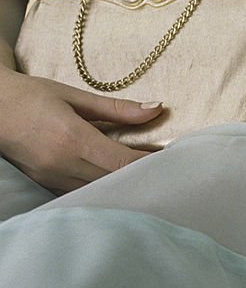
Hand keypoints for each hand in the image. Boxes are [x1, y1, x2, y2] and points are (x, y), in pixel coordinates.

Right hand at [0, 68, 162, 192]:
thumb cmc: (32, 96)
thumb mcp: (75, 96)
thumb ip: (118, 108)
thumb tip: (157, 109)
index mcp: (72, 138)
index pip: (122, 162)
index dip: (149, 163)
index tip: (170, 157)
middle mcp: (62, 164)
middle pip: (114, 181)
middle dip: (141, 174)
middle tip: (164, 165)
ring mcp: (51, 178)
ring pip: (98, 190)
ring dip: (122, 183)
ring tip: (144, 170)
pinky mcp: (45, 183)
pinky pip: (81, 191)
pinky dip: (102, 186)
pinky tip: (115, 177)